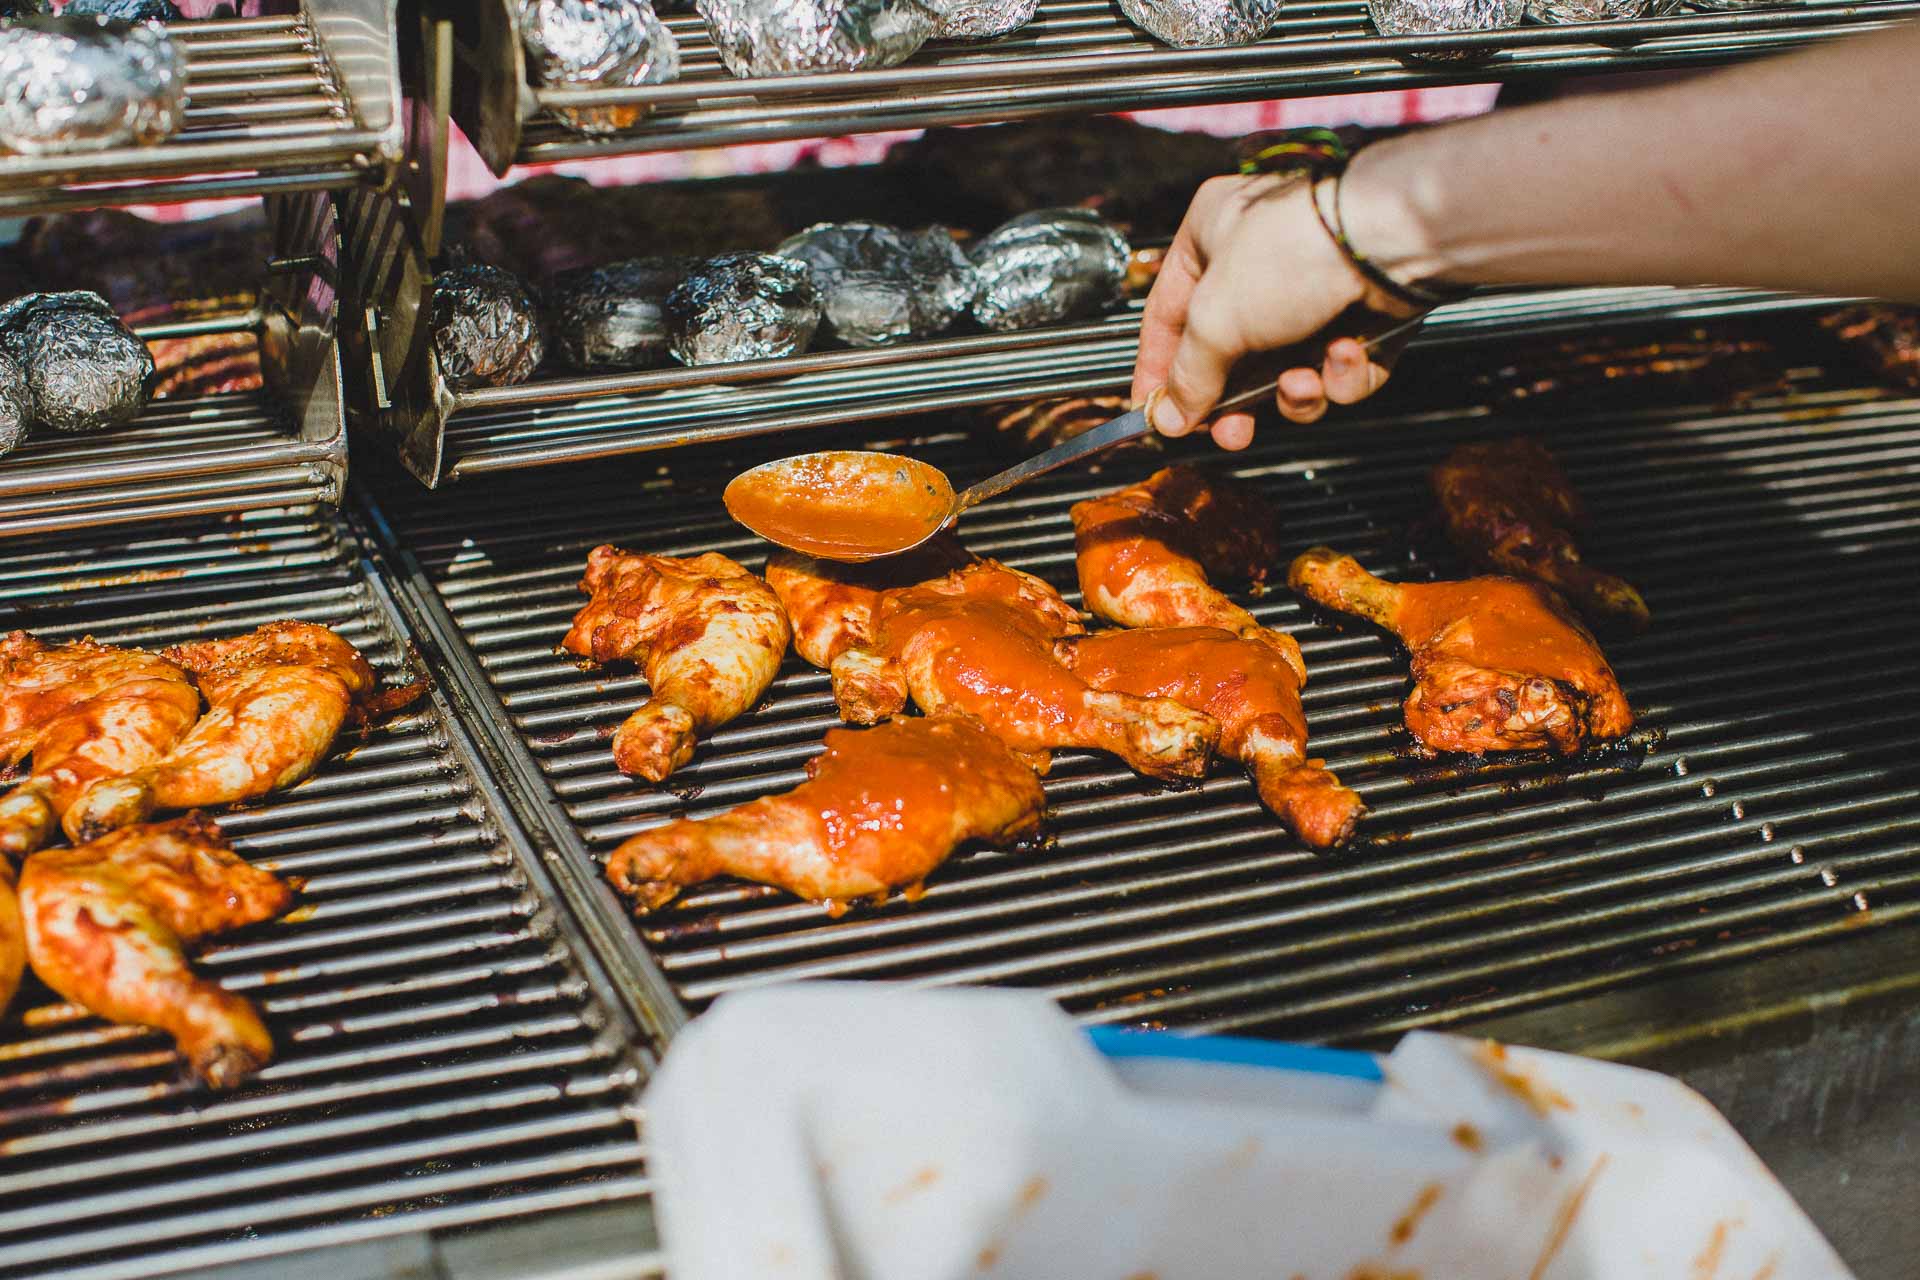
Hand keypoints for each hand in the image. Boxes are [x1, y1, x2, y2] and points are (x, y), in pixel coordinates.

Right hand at [1132, 172, 1416, 448]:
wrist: (1391, 242)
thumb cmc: (1294, 252)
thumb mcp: (1215, 321)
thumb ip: (1188, 375)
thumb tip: (1169, 417)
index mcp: (1212, 234)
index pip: (1168, 313)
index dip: (1159, 369)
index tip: (1156, 414)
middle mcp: (1262, 260)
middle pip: (1232, 353)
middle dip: (1237, 401)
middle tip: (1234, 432)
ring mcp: (1315, 289)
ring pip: (1289, 369)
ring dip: (1296, 391)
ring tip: (1303, 383)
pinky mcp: (1362, 315)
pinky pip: (1336, 368)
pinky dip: (1340, 374)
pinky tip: (1345, 354)